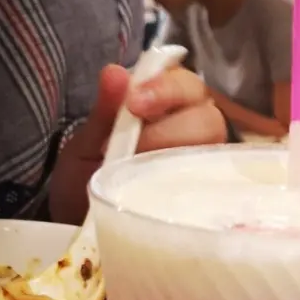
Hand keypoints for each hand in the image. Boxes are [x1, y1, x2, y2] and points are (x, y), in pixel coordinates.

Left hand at [49, 64, 225, 224]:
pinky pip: (217, 189)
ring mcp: (203, 168)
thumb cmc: (84, 180)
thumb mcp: (84, 145)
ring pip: (216, 151)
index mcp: (163, 107)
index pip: (185, 85)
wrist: (81, 227)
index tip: (135, 103)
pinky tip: (167, 195)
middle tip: (135, 148)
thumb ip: (103, 112)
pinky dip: (197, 189)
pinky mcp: (208, 201)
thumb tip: (114, 72)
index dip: (167, 89)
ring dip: (181, 159)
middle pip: (209, 118)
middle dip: (173, 129)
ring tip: (143, 175)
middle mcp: (192, 133)